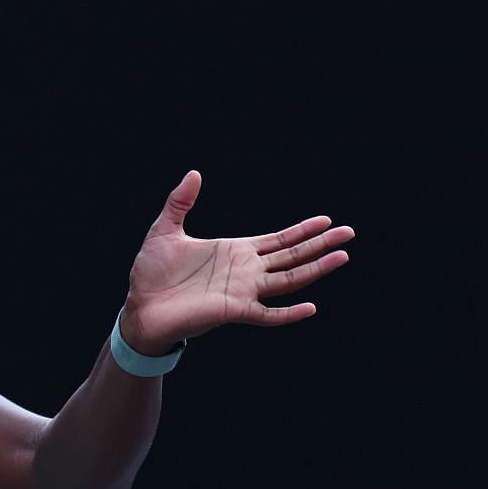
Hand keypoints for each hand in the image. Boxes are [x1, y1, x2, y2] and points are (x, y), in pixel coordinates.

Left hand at [120, 171, 353, 353]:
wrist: (138, 307)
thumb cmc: (151, 274)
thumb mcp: (164, 230)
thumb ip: (180, 203)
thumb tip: (194, 174)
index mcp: (235, 252)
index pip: (278, 240)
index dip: (302, 230)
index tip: (326, 220)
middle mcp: (245, 272)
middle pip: (292, 256)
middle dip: (320, 244)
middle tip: (349, 233)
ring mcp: (242, 292)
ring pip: (288, 280)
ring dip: (315, 269)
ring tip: (341, 257)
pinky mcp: (232, 311)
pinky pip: (267, 315)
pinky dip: (288, 313)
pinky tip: (310, 306)